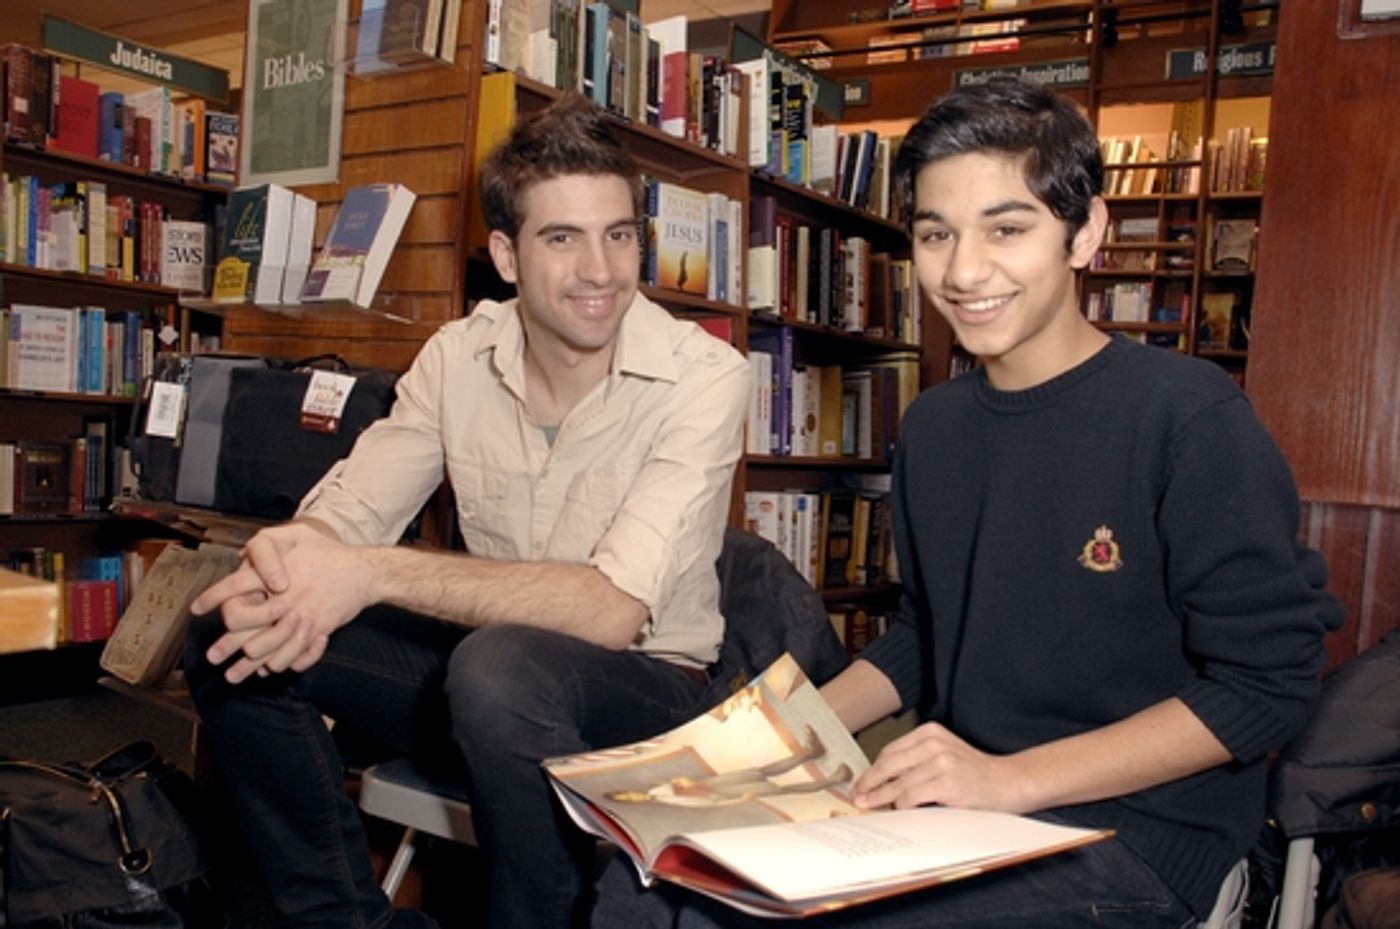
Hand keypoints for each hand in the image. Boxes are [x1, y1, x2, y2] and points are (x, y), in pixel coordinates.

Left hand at [191, 522, 374, 682]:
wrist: (364, 572)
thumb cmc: (330, 553)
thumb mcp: (300, 536)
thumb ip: (270, 544)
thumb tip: (243, 553)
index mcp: (274, 575)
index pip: (234, 586)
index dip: (212, 597)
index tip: (196, 608)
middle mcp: (284, 598)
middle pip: (245, 626)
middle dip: (225, 645)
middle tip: (212, 657)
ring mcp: (300, 617)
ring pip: (266, 647)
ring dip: (248, 665)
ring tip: (233, 675)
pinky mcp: (316, 631)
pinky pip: (292, 655)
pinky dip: (278, 664)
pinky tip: (267, 669)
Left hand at [851, 722, 1030, 813]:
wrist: (1007, 782)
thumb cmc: (973, 773)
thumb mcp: (943, 755)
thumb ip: (916, 761)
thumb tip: (879, 780)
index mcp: (930, 732)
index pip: (890, 751)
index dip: (872, 769)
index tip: (861, 783)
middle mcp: (934, 742)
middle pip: (889, 764)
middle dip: (869, 783)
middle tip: (857, 796)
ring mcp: (941, 761)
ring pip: (898, 783)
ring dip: (881, 798)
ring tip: (869, 805)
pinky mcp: (947, 782)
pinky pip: (912, 796)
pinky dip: (901, 805)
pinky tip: (898, 810)